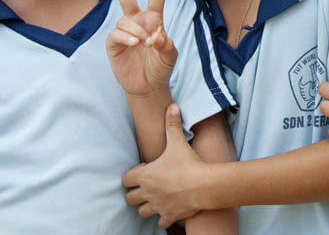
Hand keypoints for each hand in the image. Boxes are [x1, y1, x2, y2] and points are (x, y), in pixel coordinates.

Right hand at [106, 0, 176, 98]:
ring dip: (137, 32)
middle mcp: (138, 21)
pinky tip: (135, 45)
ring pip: (126, 21)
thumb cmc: (161, 67)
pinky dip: (127, 38)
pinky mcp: (114, 43)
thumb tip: (156, 36)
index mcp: (154, 19)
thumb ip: (166, 44)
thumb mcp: (170, 55)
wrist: (148, 86)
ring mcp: (125, 31)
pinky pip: (117, 34)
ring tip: (144, 45)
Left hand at [124, 104, 211, 227]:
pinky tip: (170, 209)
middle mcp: (147, 192)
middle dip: (136, 192)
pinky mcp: (169, 216)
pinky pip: (160, 222)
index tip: (145, 169)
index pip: (125, 179)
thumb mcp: (178, 141)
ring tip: (157, 198)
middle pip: (130, 198)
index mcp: (145, 175)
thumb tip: (172, 106)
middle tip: (148, 185)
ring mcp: (158, 206)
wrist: (203, 185)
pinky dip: (163, 217)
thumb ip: (172, 123)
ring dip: (147, 206)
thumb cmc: (188, 163)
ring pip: (142, 212)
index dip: (133, 175)